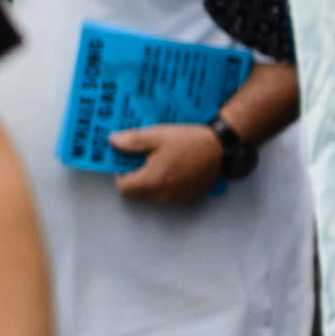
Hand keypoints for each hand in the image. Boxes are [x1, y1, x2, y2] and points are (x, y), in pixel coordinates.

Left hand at [111, 122, 228, 208]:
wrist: (222, 148)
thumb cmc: (189, 141)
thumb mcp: (157, 135)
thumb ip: (131, 141)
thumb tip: (112, 142)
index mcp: (152, 180)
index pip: (123, 188)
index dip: (121, 175)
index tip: (128, 163)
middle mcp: (163, 195)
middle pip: (138, 193)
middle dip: (137, 178)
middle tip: (147, 160)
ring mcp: (177, 199)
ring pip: (153, 196)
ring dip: (153, 184)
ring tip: (165, 165)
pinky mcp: (189, 200)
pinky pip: (170, 197)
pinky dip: (169, 188)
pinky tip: (178, 172)